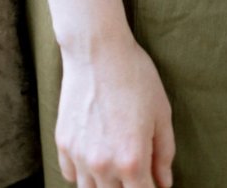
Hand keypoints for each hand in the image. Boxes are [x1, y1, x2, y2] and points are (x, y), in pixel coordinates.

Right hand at [56, 34, 174, 187]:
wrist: (98, 51)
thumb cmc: (135, 77)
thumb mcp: (161, 112)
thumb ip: (164, 152)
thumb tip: (164, 182)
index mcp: (131, 161)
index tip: (153, 183)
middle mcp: (102, 165)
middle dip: (128, 187)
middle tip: (136, 173)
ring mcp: (79, 157)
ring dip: (104, 185)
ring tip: (115, 166)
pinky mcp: (63, 144)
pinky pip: (71, 175)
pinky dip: (83, 173)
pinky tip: (95, 157)